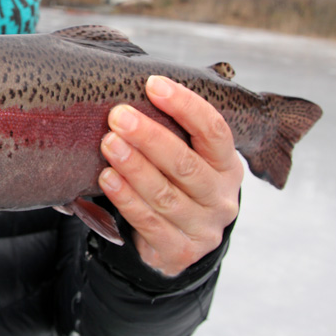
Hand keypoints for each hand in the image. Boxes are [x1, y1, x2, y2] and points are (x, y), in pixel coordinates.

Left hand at [98, 75, 242, 276]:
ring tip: (108, 143)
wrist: (181, 244)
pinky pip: (148, 222)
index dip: (185, 105)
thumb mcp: (189, 157)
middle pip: (186, 164)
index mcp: (227, 166)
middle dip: (150, 136)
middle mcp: (220, 196)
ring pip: (165, 194)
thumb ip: (173, 129)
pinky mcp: (180, 251)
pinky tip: (107, 178)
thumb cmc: (178, 185)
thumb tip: (138, 84)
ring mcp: (202, 227)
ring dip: (134, 166)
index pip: (214, 131)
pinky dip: (126, 198)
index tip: (153, 84)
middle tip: (118, 116)